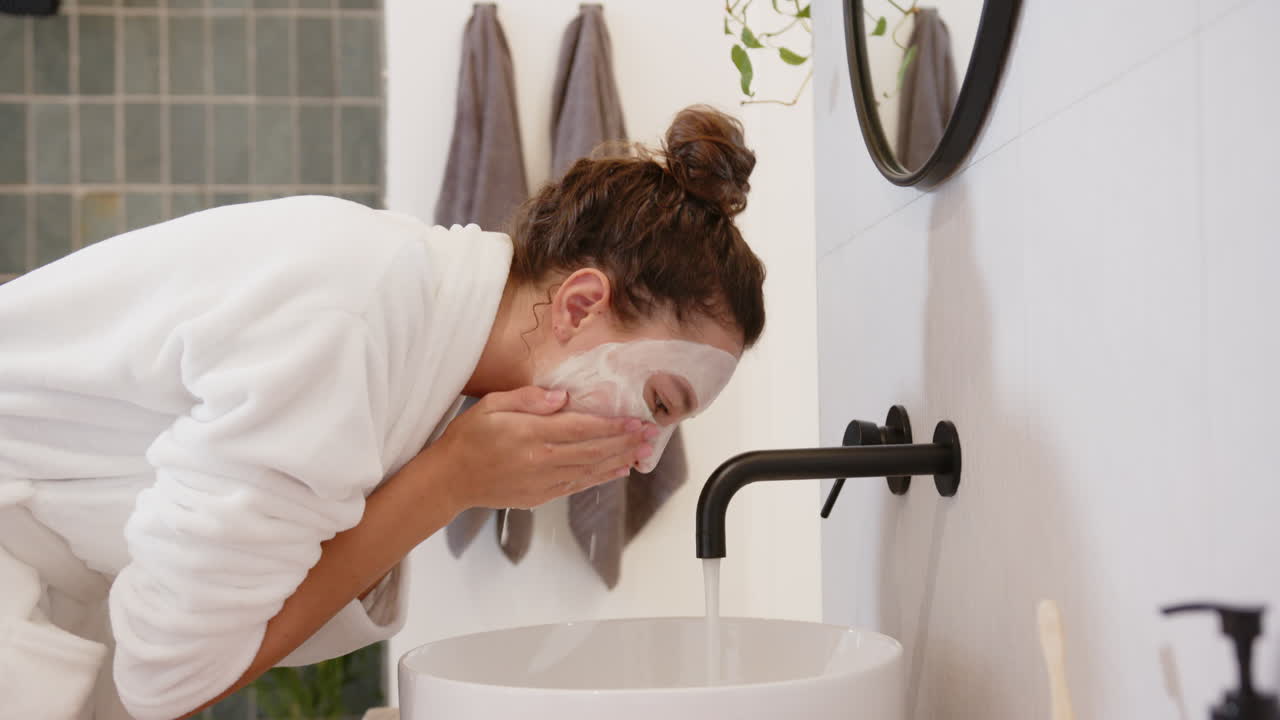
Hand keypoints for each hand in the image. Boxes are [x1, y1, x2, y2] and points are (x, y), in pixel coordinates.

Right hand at [419, 387, 658, 511]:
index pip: (582, 429)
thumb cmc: (468, 437)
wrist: (450, 479)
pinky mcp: (540, 496)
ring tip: (642, 452)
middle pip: (593, 450)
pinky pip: (577, 486)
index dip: (612, 426)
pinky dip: (600, 479)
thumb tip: (562, 397)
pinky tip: (616, 471)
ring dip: (618, 460)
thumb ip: (528, 400)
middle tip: (651, 434)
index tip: (636, 420)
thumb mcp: (491, 405)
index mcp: (531, 435)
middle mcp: (542, 460)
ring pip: (590, 470)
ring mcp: (542, 482)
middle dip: (625, 442)